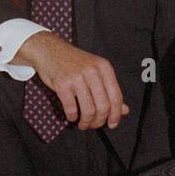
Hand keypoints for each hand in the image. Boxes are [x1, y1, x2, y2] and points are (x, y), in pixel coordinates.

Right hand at [14, 32, 129, 129]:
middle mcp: (93, 71)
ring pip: (88, 110)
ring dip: (86, 122)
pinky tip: (71, 116)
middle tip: (94, 125)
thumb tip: (124, 110)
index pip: (116, 97)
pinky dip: (72, 117)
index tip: (113, 124)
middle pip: (103, 106)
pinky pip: (71, 108)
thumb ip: (110, 90)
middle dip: (99, 121)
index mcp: (104, 67)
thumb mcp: (95, 71)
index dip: (116, 114)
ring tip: (83, 124)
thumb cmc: (74, 62)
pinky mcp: (63, 84)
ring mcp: (77, 77)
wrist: (50, 50)